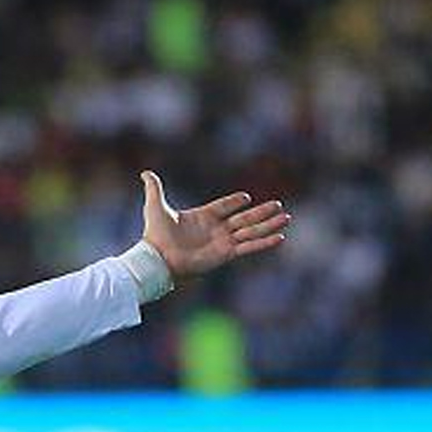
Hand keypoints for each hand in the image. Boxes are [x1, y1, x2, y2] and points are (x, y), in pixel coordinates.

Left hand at [139, 170, 289, 282]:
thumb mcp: (156, 206)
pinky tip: (280, 237)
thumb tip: (145, 173)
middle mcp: (215, 230)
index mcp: (202, 217)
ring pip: (251, 231)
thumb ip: (154, 188)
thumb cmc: (155, 234)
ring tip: (286, 218)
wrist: (157, 258)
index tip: (246, 197)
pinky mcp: (225, 254)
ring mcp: (222, 242)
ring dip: (269, 225)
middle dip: (262, 212)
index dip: (234, 202)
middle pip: (244, 218)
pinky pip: (249, 247)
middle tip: (279, 204)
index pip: (224, 207)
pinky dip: (264, 242)